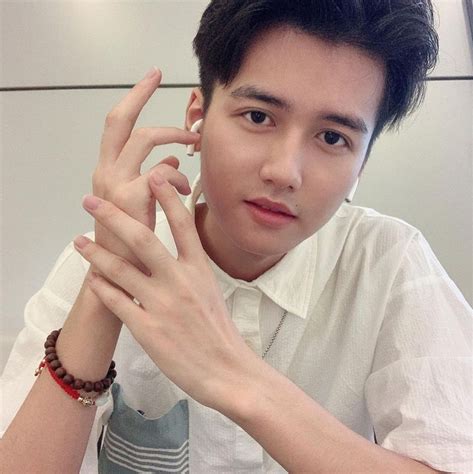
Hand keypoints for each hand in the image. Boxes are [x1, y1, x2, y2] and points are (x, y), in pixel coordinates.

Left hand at [73, 173, 260, 411]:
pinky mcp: (148, 330)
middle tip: (92, 201)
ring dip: (96, 252)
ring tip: (78, 240)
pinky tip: (92, 279)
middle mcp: (179, 282)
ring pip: (121, 270)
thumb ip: (192, 266)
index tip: (153, 175)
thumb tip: (181, 243)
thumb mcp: (211, 290)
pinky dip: (101, 288)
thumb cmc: (219, 330)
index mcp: (199, 270)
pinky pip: (117, 302)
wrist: (227, 370)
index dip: (167, 197)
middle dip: (114, 216)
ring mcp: (162, 305)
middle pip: (143, 239)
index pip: (183, 224)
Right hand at [92, 67, 199, 271]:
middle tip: (155, 74)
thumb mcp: (140, 206)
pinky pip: (161, 171)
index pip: (116, 126)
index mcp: (108, 172)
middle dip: (138, 93)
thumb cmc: (133, 245)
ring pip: (143, 138)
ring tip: (192, 142)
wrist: (120, 281)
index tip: (150, 80)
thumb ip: (154, 181)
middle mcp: (106, 172)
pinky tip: (185, 189)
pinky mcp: (129, 199)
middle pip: (119, 120)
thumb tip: (173, 163)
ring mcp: (114, 184)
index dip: (132, 100)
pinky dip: (178, 176)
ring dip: (172, 135)